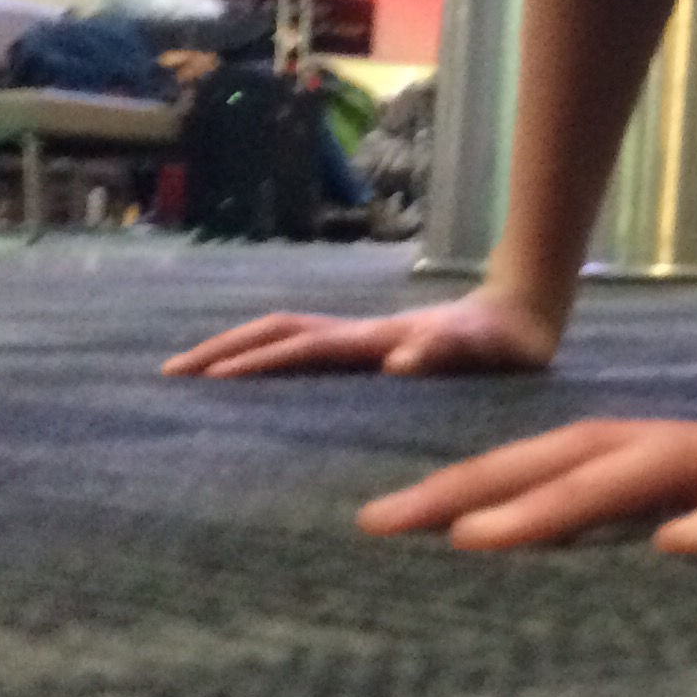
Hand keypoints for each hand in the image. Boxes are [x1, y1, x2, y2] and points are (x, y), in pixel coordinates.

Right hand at [163, 288, 563, 379]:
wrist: (525, 314)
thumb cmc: (506, 341)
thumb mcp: (484, 351)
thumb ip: (447, 352)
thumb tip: (400, 362)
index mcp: (377, 339)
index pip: (303, 348)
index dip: (258, 363)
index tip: (208, 382)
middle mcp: (362, 334)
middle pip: (278, 332)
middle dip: (224, 349)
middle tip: (170, 375)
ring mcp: (364, 337)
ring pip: (287, 335)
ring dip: (239, 349)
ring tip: (192, 374)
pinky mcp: (372, 346)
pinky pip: (305, 348)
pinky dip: (268, 356)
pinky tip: (254, 379)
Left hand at [354, 344, 696, 553]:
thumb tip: (645, 544)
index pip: (588, 455)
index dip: (490, 481)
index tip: (393, 525)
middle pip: (596, 453)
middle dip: (483, 489)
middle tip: (382, 531)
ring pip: (669, 467)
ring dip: (570, 504)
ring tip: (485, 546)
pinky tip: (681, 548)